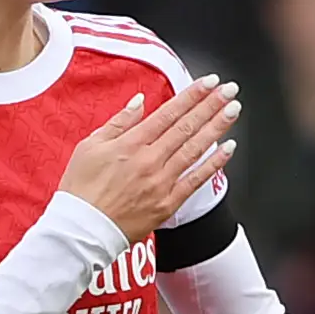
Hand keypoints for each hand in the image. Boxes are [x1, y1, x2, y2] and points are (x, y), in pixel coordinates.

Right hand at [59, 78, 239, 242]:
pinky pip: (195, 180)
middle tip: (229, 90)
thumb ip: (118, 122)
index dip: (191, 95)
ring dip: (217, 127)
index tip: (208, 82)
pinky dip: (214, 163)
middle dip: (211, 105)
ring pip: (195, 149)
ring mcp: (161, 182)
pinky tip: (228, 148)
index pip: (168, 113)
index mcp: (130, 144)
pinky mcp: (167, 203)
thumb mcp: (90, 146)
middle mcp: (149, 160)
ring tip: (233, 110)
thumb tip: (139, 102)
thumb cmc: (81, 190)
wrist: (82, 230)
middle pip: (186, 127)